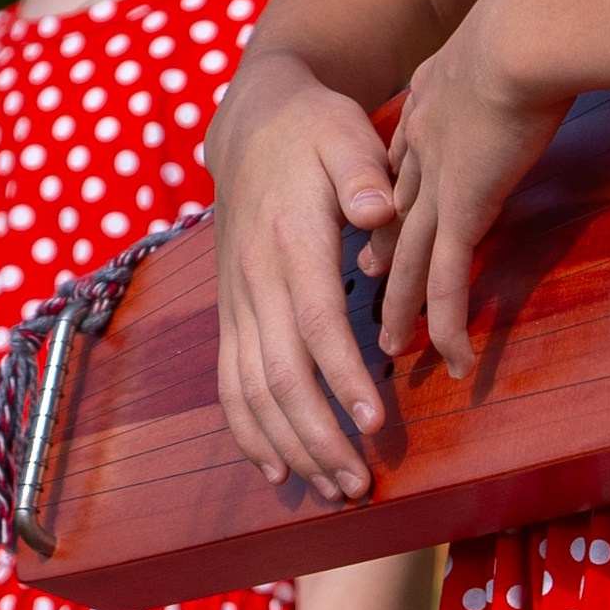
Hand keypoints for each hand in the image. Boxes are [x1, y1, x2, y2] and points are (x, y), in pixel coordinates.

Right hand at [204, 51, 401, 503]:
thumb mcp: (343, 131)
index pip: (315, 322)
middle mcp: (254, 279)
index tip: (375, 422)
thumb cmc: (312, 129)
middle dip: (319, 435)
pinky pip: (230, 382)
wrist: (251, 120)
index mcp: (290, 239)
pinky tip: (278, 467)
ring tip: (333, 488)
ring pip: (252, 389)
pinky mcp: (230, 310)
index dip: (343, 376)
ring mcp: (236, 299)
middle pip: (280, 373)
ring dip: (290, 445)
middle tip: (361, 483)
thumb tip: (380, 212)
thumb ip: (362, 172)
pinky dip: (249, 430)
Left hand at [363, 0, 568, 378]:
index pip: (407, 154)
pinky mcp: (464, 208)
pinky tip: (452, 356)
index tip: (386, 213)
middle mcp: (425, 141)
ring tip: (389, 345)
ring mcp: (439, 178)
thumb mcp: (515, 23)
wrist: (523, 29)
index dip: (398, 188)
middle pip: (396, 211)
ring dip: (400, 305)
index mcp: (435, 94)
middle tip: (368, 287)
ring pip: (408, 257)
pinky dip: (448, 322)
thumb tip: (556, 23)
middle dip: (383, 253)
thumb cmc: (538, 14)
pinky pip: (448, 279)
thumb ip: (522, 35)